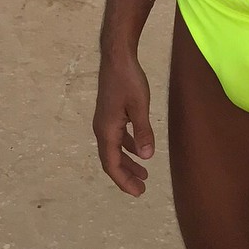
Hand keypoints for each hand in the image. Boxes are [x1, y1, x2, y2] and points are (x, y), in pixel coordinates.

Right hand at [93, 50, 154, 196]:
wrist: (117, 56)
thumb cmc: (128, 79)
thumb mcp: (139, 106)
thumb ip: (142, 131)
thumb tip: (146, 157)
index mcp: (106, 130)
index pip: (112, 164)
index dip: (124, 181)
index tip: (138, 192)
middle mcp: (102, 129)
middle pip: (111, 160)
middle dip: (126, 176)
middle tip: (142, 189)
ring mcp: (104, 121)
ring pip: (114, 149)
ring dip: (128, 162)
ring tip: (143, 173)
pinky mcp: (110, 113)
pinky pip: (117, 137)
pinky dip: (127, 146)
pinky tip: (139, 148)